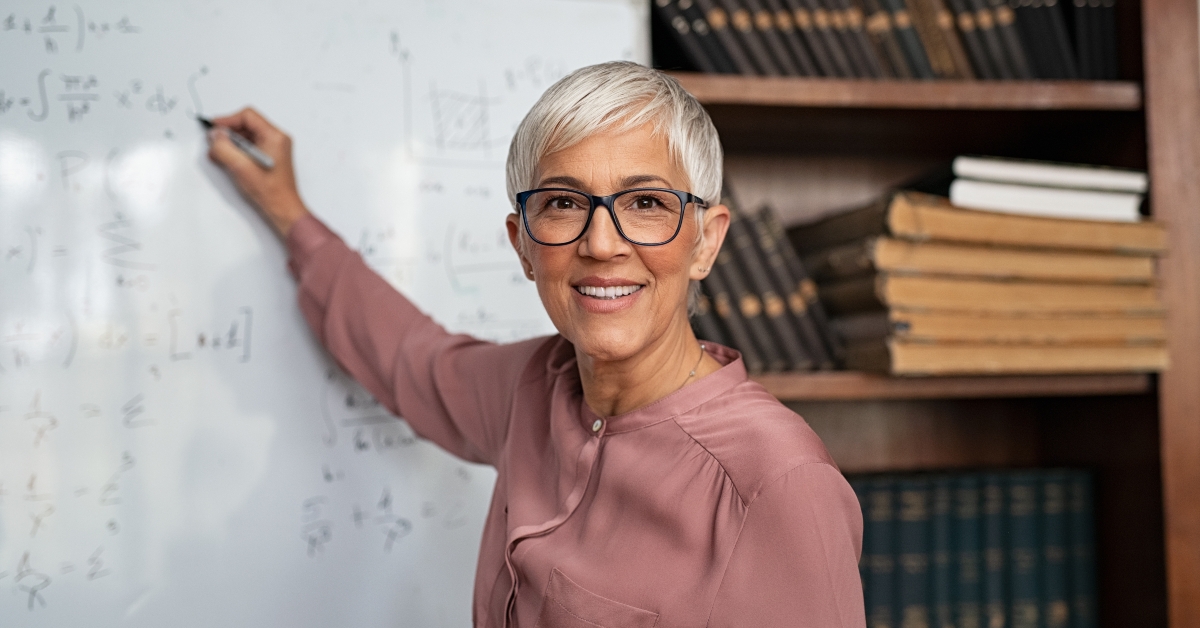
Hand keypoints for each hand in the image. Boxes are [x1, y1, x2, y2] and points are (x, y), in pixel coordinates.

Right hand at [206, 107, 309, 237]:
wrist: (283, 209)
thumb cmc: (271, 191)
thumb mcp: (241, 167)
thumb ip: (224, 148)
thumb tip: (214, 135)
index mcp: (275, 136)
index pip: (248, 116)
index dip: (228, 120)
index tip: (214, 128)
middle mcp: (276, 140)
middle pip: (246, 125)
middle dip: (228, 133)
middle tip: (214, 142)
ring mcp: (274, 149)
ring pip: (247, 137)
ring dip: (230, 143)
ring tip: (219, 154)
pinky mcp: (269, 157)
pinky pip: (250, 147)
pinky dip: (237, 151)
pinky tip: (227, 160)